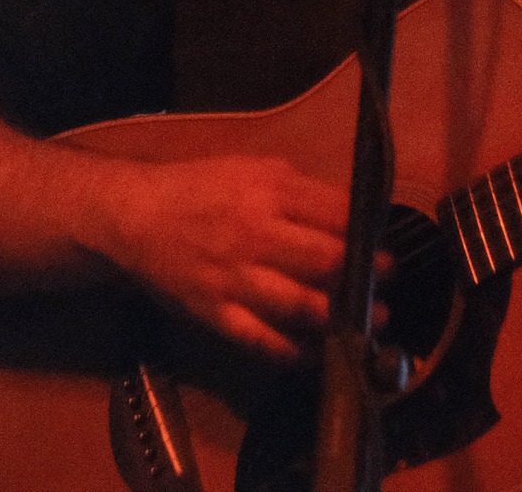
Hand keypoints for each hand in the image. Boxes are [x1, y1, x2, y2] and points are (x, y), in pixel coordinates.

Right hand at [76, 155, 366, 363]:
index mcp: (269, 191)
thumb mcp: (253, 168)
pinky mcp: (216, 313)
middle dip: (367, 276)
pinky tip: (318, 353)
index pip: (337, 215)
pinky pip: (263, 340)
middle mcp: (256, 234)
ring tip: (372, 323)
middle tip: (387, 284)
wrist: (134, 216)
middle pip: (327, 260)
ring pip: (302, 305)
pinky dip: (295, 352)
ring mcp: (235, 278)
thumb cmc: (199, 188)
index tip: (385, 245)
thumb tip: (352, 213)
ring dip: (343, 318)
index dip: (370, 233)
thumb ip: (301, 191)